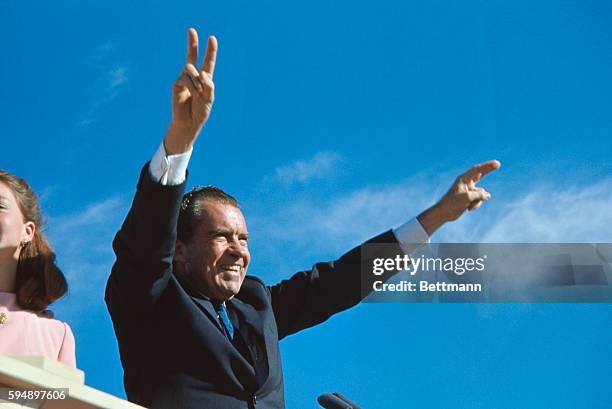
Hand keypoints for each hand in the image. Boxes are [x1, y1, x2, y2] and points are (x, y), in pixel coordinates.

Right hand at [164, 28, 217, 154]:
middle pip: (192, 56)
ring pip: (190, 69)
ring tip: (199, 93)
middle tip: (191, 30)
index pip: (208, 62)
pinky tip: (194, 94)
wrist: (189, 123)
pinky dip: (192, 85)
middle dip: (192, 43)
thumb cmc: (200, 112)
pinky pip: (185, 78)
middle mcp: (194, 77)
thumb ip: (209, 85)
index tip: (212, 38)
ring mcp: (184, 79)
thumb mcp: (209, 99)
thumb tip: (203, 73)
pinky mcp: (177, 85)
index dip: (210, 51)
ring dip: (197, 80)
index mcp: (204, 79)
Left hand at [418, 160, 500, 235]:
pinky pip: (479, 200)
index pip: (477, 170)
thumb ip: (479, 195)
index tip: (497, 163)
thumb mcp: (467, 198)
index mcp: (463, 179)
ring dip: (478, 201)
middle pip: (481, 175)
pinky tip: (468, 209)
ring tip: (469, 205)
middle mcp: (466, 183)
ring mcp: (469, 190)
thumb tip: (488, 195)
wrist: (444, 213)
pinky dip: (476, 205)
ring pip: (482, 193)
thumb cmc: (452, 203)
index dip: (487, 166)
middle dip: (488, 170)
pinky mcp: (470, 198)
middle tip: (498, 164)